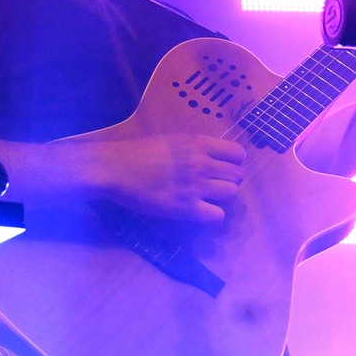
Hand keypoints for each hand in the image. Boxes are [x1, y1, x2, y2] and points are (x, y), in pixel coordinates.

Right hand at [97, 129, 245, 224]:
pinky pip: (217, 216)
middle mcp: (202, 163)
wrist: (117, 168)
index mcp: (199, 143)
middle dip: (230, 181)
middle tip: (215, 185)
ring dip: (223, 197)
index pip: (238, 154)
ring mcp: (196, 186)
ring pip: (231, 194)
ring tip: (208, 198)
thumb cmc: (140, 152)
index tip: (224, 168)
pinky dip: (213, 216)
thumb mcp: (173, 139)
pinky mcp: (186, 208)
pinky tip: (201, 211)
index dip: (235, 163)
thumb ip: (195, 147)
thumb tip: (212, 155)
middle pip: (237, 176)